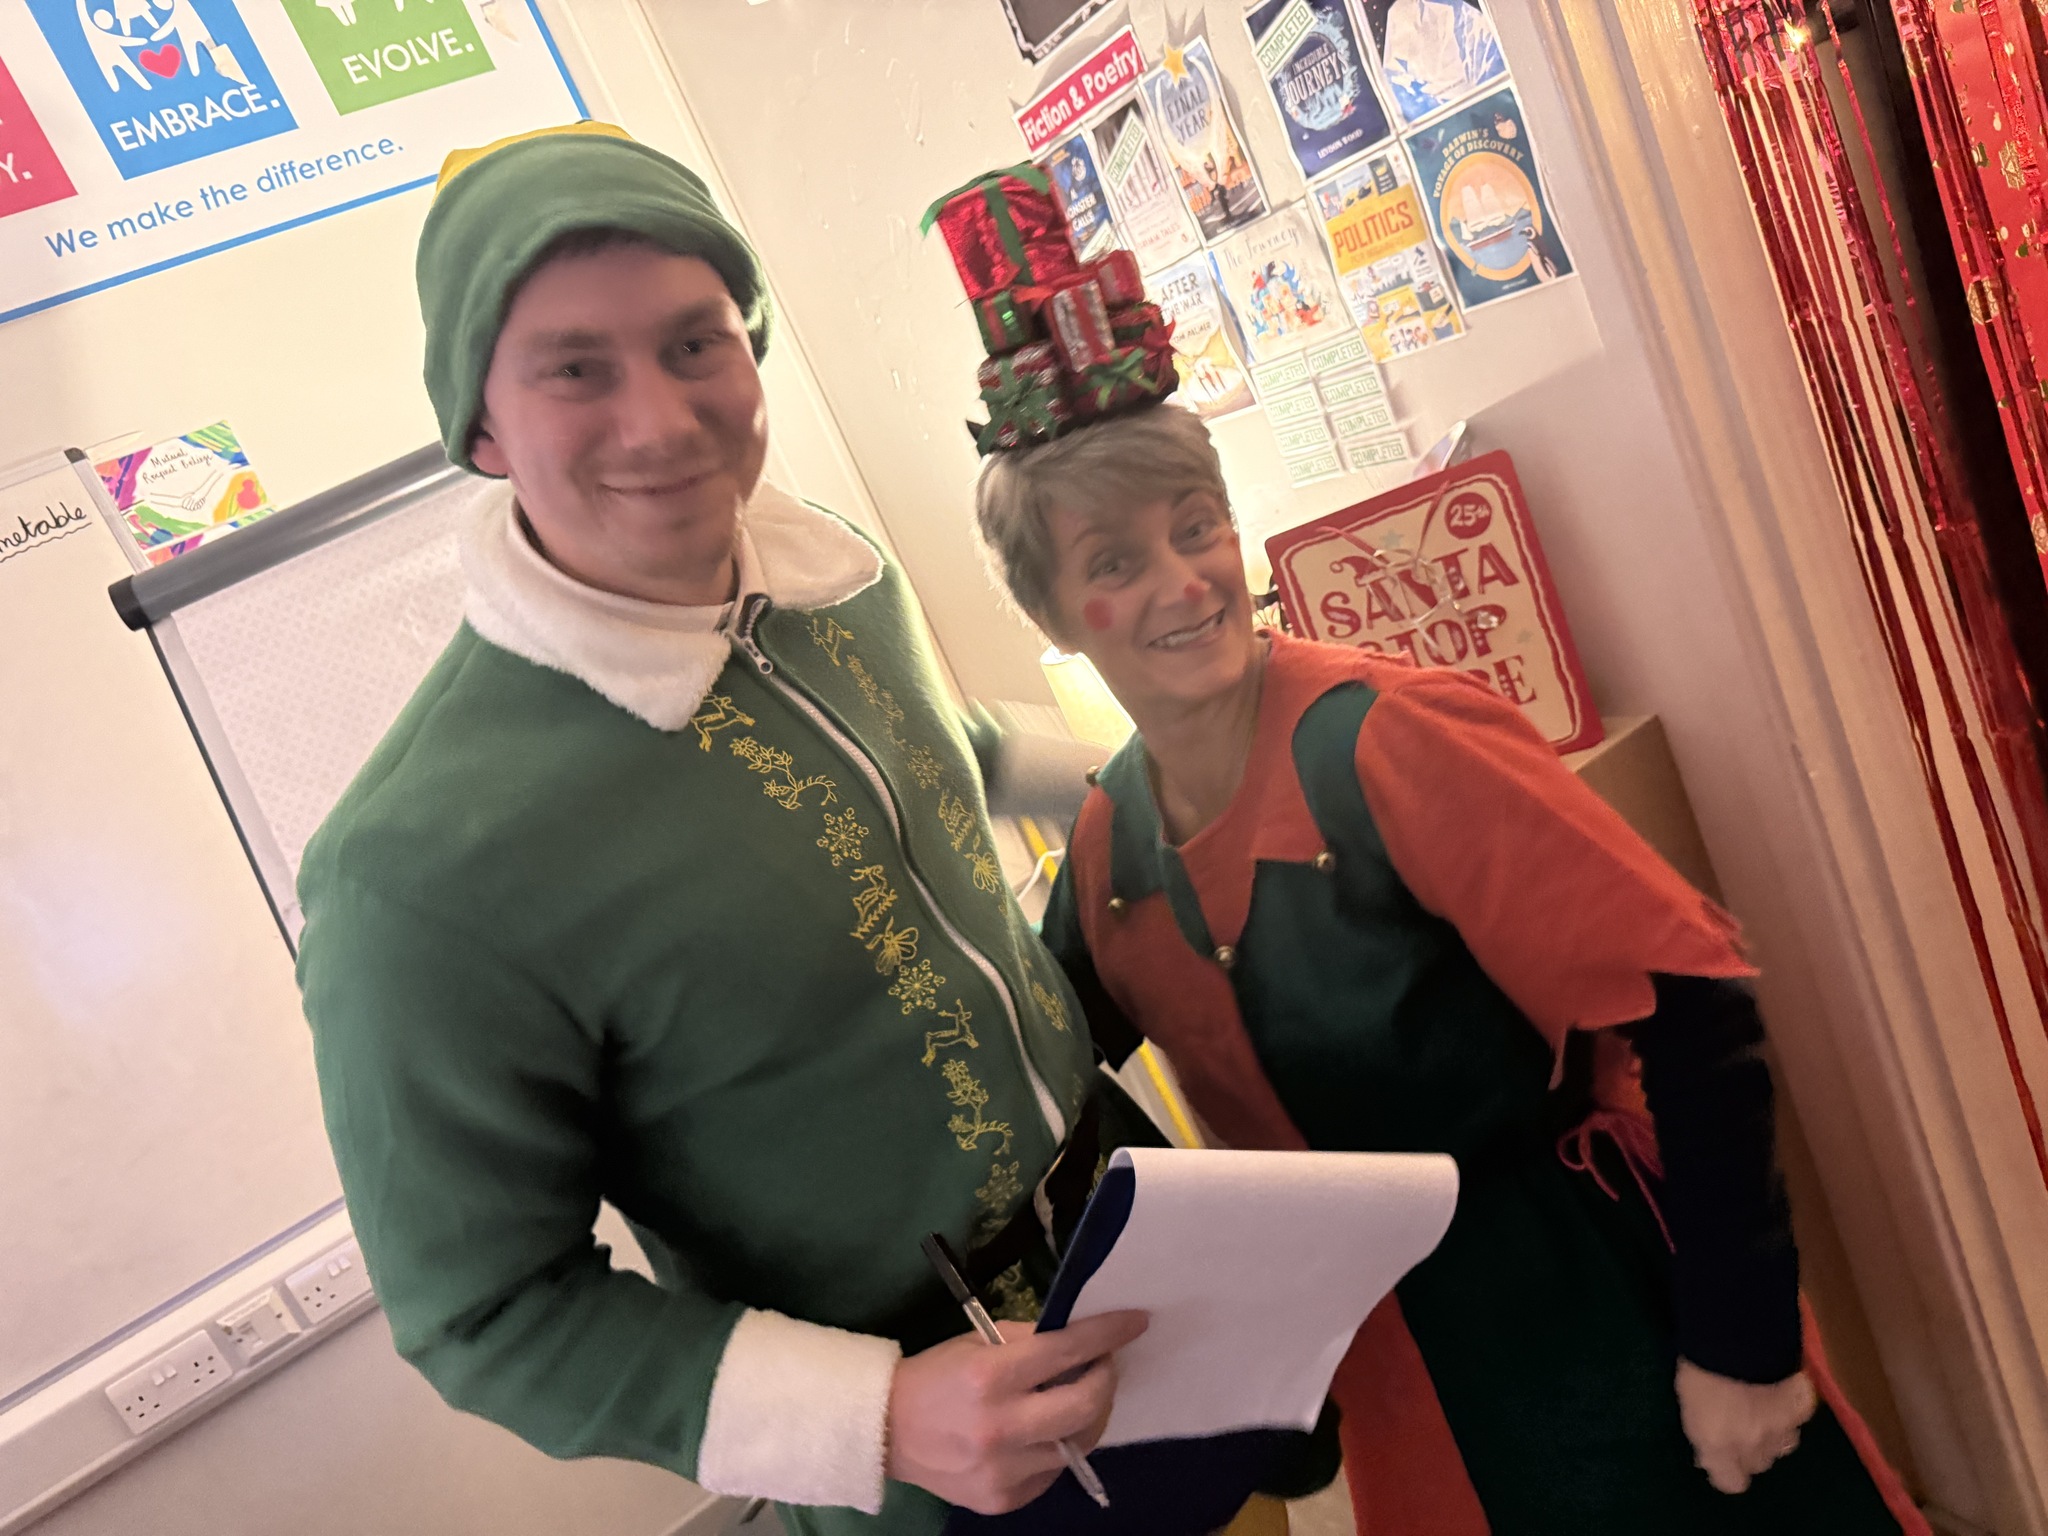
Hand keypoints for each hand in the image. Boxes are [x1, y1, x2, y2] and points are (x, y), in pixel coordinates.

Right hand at [886, 1310, 1147, 1513]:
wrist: (887, 1431)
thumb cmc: (936, 1376)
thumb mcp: (978, 1343)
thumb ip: (1030, 1342)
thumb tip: (1081, 1341)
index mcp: (989, 1377)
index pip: (1066, 1351)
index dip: (1107, 1334)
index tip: (1136, 1322)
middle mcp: (1000, 1427)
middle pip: (1085, 1406)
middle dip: (1106, 1379)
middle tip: (1104, 1365)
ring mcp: (1003, 1471)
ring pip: (1077, 1445)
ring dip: (1086, 1416)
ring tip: (1075, 1399)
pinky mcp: (1003, 1500)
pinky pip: (1053, 1474)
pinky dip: (1058, 1449)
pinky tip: (1044, 1433)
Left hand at [1675, 1358, 1816, 1493]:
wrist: (1736, 1334)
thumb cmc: (1698, 1365)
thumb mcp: (1689, 1403)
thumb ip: (1705, 1432)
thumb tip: (1713, 1446)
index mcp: (1717, 1445)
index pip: (1730, 1482)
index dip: (1727, 1470)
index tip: (1722, 1455)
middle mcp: (1752, 1446)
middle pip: (1758, 1463)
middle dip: (1751, 1449)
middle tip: (1742, 1424)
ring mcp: (1780, 1429)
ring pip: (1783, 1446)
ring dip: (1773, 1433)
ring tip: (1762, 1407)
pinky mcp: (1801, 1409)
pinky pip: (1797, 1420)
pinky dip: (1790, 1411)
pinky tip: (1780, 1391)